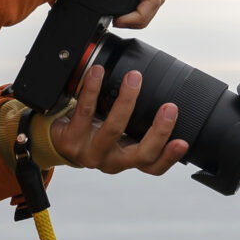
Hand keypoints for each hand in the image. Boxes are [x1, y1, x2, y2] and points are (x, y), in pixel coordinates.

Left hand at [47, 64, 188, 174]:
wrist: (57, 137)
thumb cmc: (93, 131)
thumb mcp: (119, 131)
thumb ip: (138, 121)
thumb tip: (167, 88)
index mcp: (127, 159)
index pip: (153, 166)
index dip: (170, 157)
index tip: (183, 142)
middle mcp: (111, 161)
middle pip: (140, 154)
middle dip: (158, 131)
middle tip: (170, 108)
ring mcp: (90, 153)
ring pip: (112, 131)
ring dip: (126, 103)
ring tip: (134, 79)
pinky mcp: (70, 141)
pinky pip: (84, 112)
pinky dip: (92, 90)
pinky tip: (97, 73)